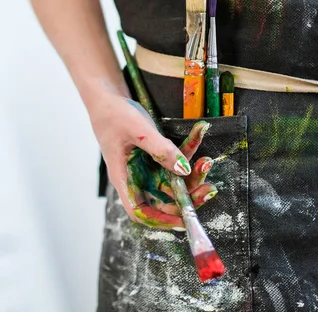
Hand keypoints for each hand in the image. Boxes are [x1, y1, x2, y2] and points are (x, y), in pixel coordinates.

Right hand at [90, 94, 216, 230]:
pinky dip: (188, 149)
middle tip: (209, 188)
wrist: (108, 97)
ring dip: (193, 173)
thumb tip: (185, 170)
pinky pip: (175, 158)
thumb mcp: (138, 130)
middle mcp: (136, 177)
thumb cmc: (113, 115)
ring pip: (174, 180)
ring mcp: (147, 167)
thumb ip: (161, 150)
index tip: (185, 220)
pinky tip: (199, 132)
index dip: (162, 221)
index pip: (141, 211)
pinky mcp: (155, 156)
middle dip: (188, 195)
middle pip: (164, 198)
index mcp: (124, 178)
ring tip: (207, 160)